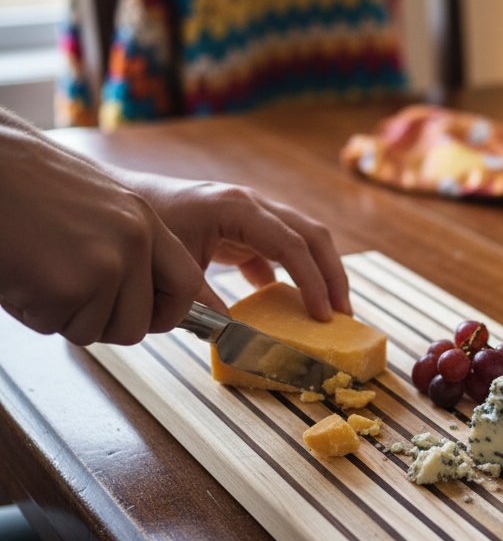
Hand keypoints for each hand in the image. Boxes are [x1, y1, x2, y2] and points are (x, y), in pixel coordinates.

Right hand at [0, 115, 203, 344]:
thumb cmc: (24, 183)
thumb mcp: (98, 205)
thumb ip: (125, 246)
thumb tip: (138, 295)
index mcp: (144, 220)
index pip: (186, 284)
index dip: (168, 313)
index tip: (150, 319)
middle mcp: (134, 242)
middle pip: (137, 323)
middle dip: (101, 323)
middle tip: (68, 298)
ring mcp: (105, 265)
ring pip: (94, 331)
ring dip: (61, 315)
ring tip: (37, 272)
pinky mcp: (69, 288)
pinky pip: (54, 327)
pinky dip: (31, 311)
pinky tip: (19, 274)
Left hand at [116, 171, 351, 320]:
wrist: (121, 204)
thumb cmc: (145, 226)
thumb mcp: (175, 267)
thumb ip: (205, 301)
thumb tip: (235, 336)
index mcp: (238, 208)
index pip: (291, 244)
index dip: (312, 281)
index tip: (323, 314)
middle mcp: (251, 205)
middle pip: (311, 235)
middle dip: (332, 274)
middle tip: (343, 314)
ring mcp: (249, 215)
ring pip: (301, 240)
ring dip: (318, 273)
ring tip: (329, 310)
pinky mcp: (241, 228)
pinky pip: (278, 251)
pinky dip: (289, 276)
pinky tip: (286, 305)